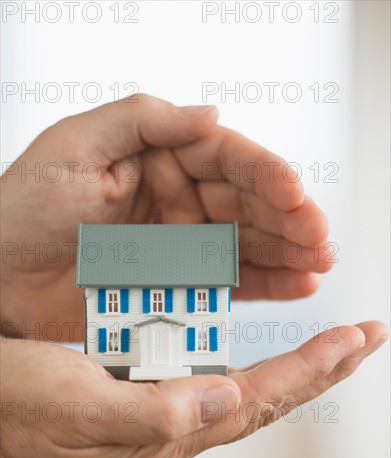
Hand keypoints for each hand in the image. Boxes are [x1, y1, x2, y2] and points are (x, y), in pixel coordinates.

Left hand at [1, 94, 329, 340]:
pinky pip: (227, 281)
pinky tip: (296, 283)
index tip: (293, 192)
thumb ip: (143, 120)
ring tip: (318, 261)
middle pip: (245, 203)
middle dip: (287, 218)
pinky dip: (264, 283)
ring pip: (244, 244)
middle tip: (319, 235)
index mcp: (156, 156)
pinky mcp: (175, 283)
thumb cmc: (22, 208)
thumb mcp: (75, 145)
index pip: (224, 158)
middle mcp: (174, 198)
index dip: (263, 174)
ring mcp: (178, 244)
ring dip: (286, 252)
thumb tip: (210, 115)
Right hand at [1, 321, 386, 457]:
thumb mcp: (76, 408)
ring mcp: (163, 412)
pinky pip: (213, 380)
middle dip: (322, 368)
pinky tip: (261, 356)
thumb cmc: (14, 405)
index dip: (312, 369)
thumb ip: (153, 413)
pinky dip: (250, 364)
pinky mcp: (147, 396)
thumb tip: (226, 399)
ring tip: (332, 346)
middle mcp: (173, 426)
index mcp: (164, 430)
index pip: (258, 398)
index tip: (355, 340)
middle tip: (364, 339)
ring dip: (294, 367)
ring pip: (247, 389)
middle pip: (266, 397)